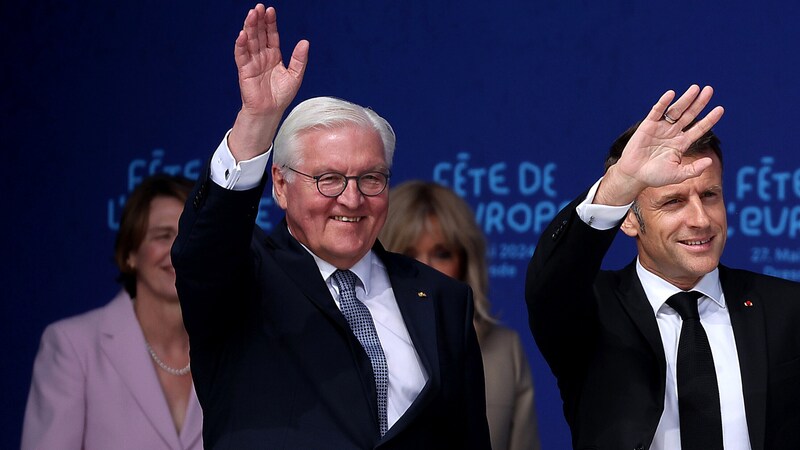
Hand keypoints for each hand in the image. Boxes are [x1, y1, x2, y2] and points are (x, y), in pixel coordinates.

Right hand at [228, 4, 308, 160]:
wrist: (270, 111)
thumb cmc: (281, 95)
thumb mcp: (295, 75)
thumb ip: (299, 59)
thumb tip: (305, 42)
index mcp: (274, 55)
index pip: (271, 35)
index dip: (270, 23)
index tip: (271, 10)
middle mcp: (262, 56)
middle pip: (259, 34)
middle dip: (258, 21)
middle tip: (259, 7)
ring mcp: (252, 62)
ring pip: (250, 41)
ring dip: (249, 27)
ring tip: (251, 14)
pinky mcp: (244, 70)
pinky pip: (242, 55)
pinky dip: (241, 45)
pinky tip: (242, 34)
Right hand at [596, 85, 724, 204]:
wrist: (634, 175)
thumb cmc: (655, 176)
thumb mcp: (677, 175)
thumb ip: (693, 170)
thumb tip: (710, 161)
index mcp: (681, 143)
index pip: (699, 128)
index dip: (710, 119)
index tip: (721, 109)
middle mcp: (673, 133)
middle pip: (690, 115)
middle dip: (700, 103)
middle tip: (709, 90)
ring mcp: (661, 128)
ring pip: (676, 110)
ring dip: (685, 99)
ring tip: (695, 88)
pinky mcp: (647, 125)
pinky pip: (657, 111)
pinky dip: (663, 102)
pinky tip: (671, 94)